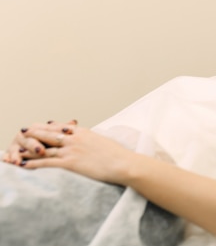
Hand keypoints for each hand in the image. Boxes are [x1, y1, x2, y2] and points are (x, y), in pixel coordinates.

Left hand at [7, 123, 135, 184]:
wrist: (122, 163)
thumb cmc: (118, 155)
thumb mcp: (104, 142)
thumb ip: (93, 140)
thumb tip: (92, 142)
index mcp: (84, 132)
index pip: (61, 127)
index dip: (48, 126)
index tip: (40, 125)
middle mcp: (75, 139)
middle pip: (49, 134)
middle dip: (35, 132)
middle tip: (23, 130)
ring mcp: (71, 150)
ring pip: (45, 147)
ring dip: (30, 147)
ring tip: (19, 147)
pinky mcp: (70, 162)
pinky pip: (47, 162)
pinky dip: (34, 163)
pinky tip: (25, 163)